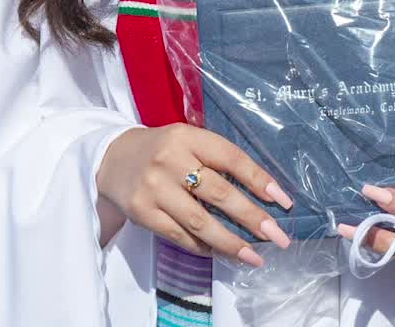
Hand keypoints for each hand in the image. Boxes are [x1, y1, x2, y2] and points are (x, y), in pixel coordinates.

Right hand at [96, 124, 294, 266]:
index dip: (260, 180)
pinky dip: (203, 247)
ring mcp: (154, 188)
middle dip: (253, 218)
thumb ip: (218, 161)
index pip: (231, 158)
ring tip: (254, 257)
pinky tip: (221, 252)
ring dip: (231, 242)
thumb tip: (262, 196)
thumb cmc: (163, 151)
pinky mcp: (141, 212)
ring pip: (200, 221)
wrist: (110, 157)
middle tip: (279, 237)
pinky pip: (179, 235)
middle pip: (219, 193)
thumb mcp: (188, 141)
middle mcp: (170, 160)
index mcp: (188, 137)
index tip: (284, 202)